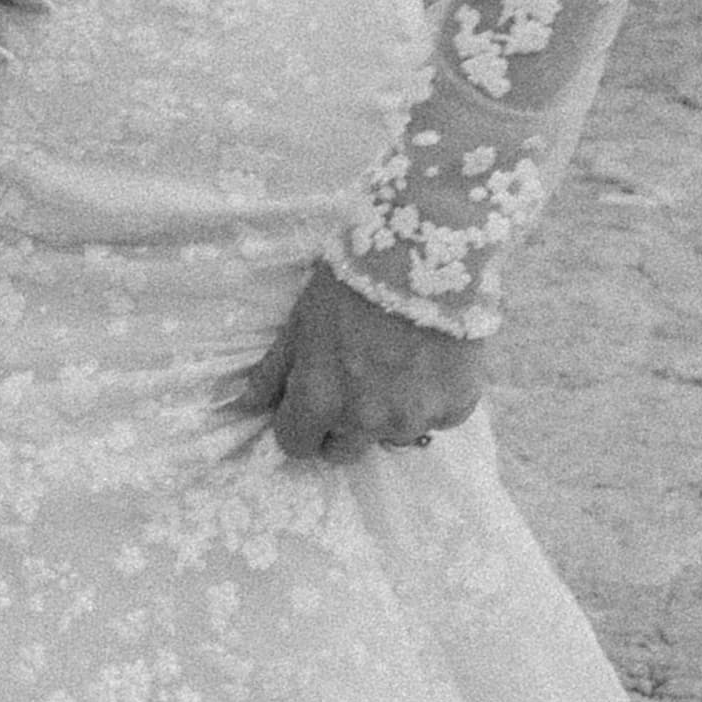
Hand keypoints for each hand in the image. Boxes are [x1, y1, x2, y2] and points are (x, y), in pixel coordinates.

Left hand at [227, 262, 490, 460]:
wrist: (426, 250)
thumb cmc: (354, 279)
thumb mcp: (302, 319)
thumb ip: (275, 370)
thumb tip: (245, 405)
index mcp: (320, 400)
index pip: (296, 445)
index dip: (300, 423)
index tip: (313, 399)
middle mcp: (366, 421)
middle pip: (343, 451)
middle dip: (343, 423)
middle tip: (358, 378)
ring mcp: (414, 418)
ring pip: (392, 435)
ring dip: (390, 410)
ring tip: (400, 360)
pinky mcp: (455, 406)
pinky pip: (438, 417)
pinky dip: (433, 396)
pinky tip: (432, 358)